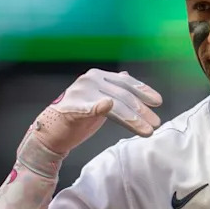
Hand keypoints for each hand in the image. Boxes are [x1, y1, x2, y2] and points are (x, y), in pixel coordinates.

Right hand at [29, 69, 162, 154]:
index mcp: (98, 76)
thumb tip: (127, 76)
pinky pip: (89, 108)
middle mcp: (91, 80)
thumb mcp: (98, 98)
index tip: (158, 102)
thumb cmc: (77, 117)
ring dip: (133, 119)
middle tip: (156, 123)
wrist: (51, 132)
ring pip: (114, 105)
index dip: (143, 91)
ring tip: (147, 130)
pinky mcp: (73, 107)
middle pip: (123, 96)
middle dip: (142, 111)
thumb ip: (112, 88)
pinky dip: (98, 106)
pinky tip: (107, 105)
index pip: (126, 82)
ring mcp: (81, 93)